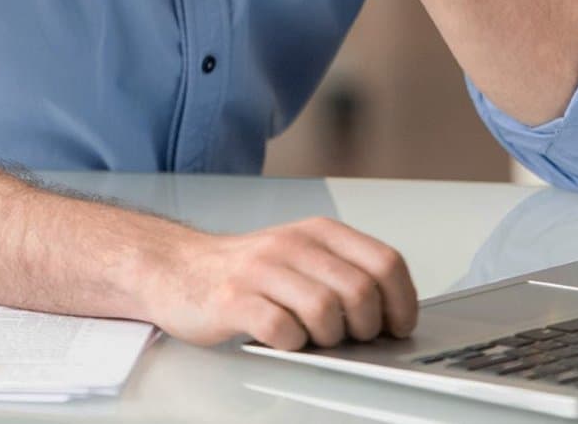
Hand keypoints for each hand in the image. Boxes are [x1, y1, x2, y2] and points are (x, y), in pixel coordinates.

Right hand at [133, 217, 420, 349]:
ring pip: (324, 310)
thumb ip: (344, 274)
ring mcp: (259, 271)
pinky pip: (280, 329)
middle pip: (359, 290)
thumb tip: (392, 314)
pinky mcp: (232, 300)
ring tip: (311, 337)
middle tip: (349, 337)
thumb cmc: (245, 271)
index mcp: (317, 232)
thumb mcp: (302, 256)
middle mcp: (290, 245)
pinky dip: (290, 344)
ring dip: (327, 337)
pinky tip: (282, 339)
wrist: (176, 268)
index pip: (385, 262)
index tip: (396, 325)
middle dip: (364, 326)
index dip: (401, 302)